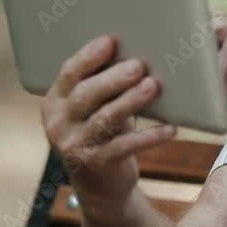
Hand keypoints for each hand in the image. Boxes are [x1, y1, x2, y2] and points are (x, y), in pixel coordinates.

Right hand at [40, 36, 176, 218]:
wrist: (100, 185)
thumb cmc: (103, 133)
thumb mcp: (96, 107)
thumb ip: (106, 84)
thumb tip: (139, 51)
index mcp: (55, 101)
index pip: (69, 73)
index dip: (89, 56)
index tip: (111, 41)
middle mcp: (59, 123)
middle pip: (85, 94)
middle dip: (113, 78)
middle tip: (139, 65)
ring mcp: (75, 146)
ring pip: (104, 119)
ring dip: (131, 101)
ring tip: (153, 86)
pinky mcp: (97, 165)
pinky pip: (125, 147)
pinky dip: (149, 137)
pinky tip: (170, 129)